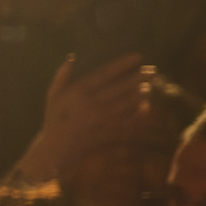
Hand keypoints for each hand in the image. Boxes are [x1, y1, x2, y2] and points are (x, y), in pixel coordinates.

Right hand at [22, 50, 159, 177]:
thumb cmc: (54, 118)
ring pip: (128, 103)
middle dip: (139, 77)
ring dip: (141, 94)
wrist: (57, 149)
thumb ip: (61, 76)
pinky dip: (139, 113)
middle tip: (153, 70)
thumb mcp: (53, 96)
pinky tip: (146, 106)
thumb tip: (72, 58)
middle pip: (121, 87)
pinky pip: (129, 120)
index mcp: (77, 92)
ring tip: (149, 86)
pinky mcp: (108, 132)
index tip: (138, 56)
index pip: (105, 73)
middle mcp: (91, 104)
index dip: (123, 64)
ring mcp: (101, 119)